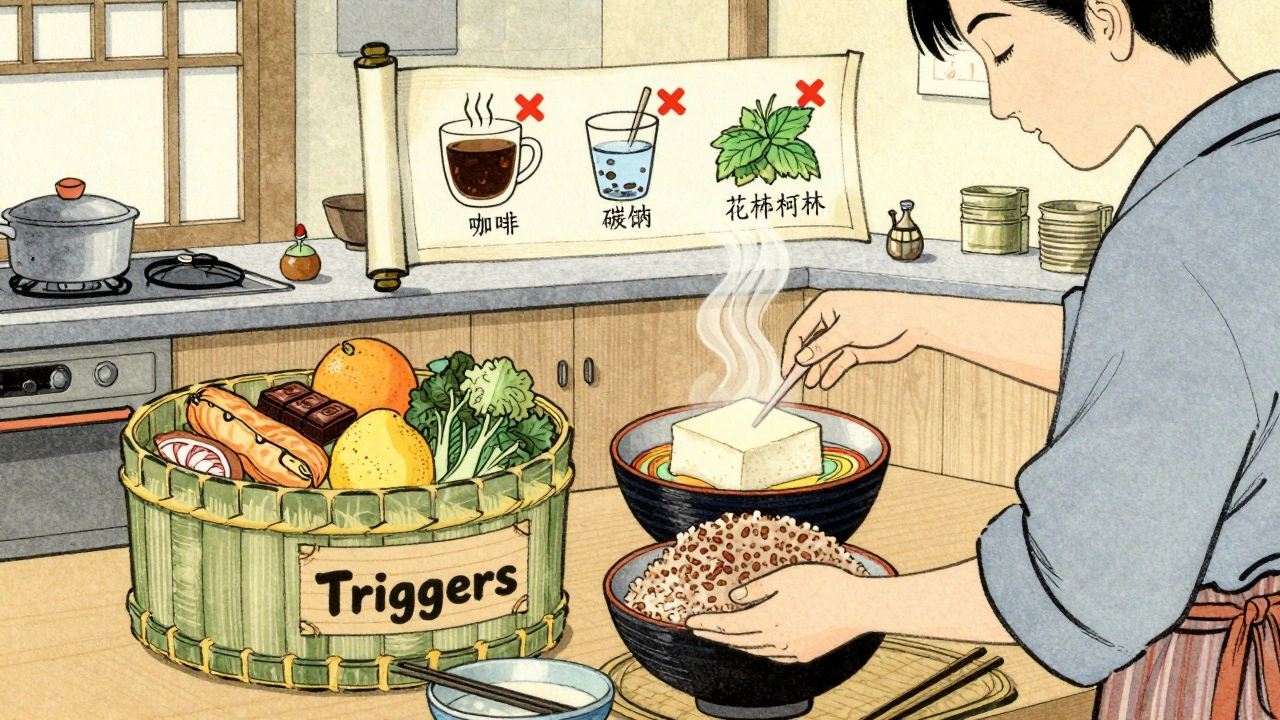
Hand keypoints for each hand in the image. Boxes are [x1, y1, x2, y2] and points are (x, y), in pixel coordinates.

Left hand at [686, 564, 869, 662]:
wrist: (859, 607)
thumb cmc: (823, 584)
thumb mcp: (784, 577)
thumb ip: (756, 589)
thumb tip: (733, 598)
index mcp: (767, 620)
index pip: (726, 626)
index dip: (706, 624)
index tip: (688, 622)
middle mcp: (775, 641)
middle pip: (737, 641)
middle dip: (715, 635)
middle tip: (698, 630)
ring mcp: (791, 651)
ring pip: (755, 650)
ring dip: (736, 644)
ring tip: (723, 637)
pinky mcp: (805, 654)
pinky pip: (774, 655)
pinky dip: (759, 650)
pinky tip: (759, 645)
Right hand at [782, 291, 922, 389]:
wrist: (912, 321)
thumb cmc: (880, 317)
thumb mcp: (847, 332)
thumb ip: (822, 347)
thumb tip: (801, 359)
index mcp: (824, 307)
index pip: (799, 331)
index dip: (791, 352)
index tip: (786, 371)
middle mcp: (830, 320)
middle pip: (810, 345)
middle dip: (803, 364)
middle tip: (794, 382)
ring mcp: (842, 335)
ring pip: (823, 356)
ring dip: (817, 370)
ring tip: (812, 385)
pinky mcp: (854, 348)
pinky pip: (837, 361)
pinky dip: (831, 372)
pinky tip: (826, 383)